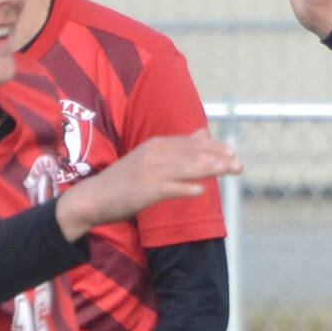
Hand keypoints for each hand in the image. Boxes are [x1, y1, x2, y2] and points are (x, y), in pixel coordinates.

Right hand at [57, 128, 239, 239]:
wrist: (92, 198)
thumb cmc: (125, 180)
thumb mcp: (151, 158)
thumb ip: (178, 147)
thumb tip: (204, 133)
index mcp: (156, 146)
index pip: (190, 144)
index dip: (213, 147)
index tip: (232, 152)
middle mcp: (154, 154)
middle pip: (191, 154)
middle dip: (217, 158)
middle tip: (239, 164)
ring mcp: (149, 172)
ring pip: (184, 168)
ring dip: (207, 168)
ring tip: (227, 170)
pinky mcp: (144, 190)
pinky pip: (168, 189)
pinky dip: (184, 188)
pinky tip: (200, 190)